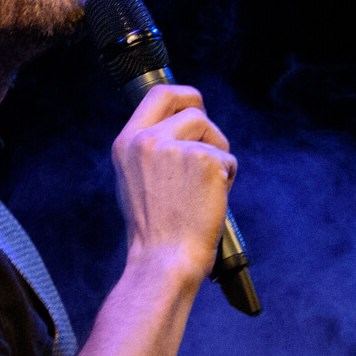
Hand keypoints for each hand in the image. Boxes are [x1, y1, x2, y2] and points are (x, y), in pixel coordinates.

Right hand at [109, 83, 234, 283]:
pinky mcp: (204, 160)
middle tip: (214, 146)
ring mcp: (176, 148)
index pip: (158, 95)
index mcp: (127, 143)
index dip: (182, 96)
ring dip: (219, 157)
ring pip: (214, 135)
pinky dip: (228, 180)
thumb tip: (183, 129)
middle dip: (208, 125)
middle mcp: (148, 140)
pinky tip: (211, 202)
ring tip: (205, 190)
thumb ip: (154, 150)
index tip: (194, 105)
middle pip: (192, 108)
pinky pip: (229, 160)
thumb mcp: (137, 180)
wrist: (163, 260)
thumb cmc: (155, 230)